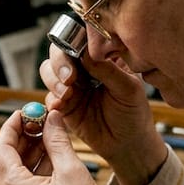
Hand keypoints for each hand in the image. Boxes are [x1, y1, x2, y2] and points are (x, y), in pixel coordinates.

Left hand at [0, 109, 127, 184]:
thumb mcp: (72, 171)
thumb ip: (56, 140)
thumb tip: (51, 118)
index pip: (1, 148)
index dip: (12, 127)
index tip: (24, 112)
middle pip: (4, 161)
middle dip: (20, 139)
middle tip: (37, 122)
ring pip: (12, 174)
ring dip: (27, 154)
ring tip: (47, 137)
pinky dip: (31, 172)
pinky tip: (49, 158)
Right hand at [41, 47, 168, 184]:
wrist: (128, 144)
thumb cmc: (134, 113)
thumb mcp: (128, 88)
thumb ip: (107, 69)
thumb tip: (85, 52)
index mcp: (102, 58)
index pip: (81, 40)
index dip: (73, 42)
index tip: (77, 55)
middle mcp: (84, 68)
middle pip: (59, 52)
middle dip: (60, 63)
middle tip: (70, 78)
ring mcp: (72, 86)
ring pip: (49, 71)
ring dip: (53, 80)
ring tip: (67, 94)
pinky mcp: (64, 106)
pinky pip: (49, 97)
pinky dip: (51, 100)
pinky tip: (61, 106)